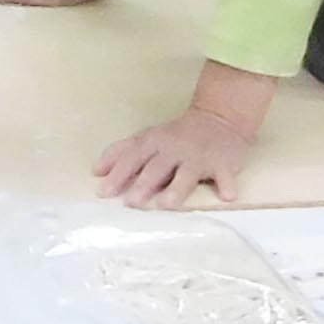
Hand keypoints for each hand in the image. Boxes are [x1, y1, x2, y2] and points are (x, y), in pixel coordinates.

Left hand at [94, 105, 253, 207]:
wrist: (219, 119)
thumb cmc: (176, 135)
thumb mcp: (148, 137)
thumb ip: (121, 152)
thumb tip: (96, 171)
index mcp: (154, 142)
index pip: (132, 157)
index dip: (118, 174)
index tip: (104, 192)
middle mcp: (175, 149)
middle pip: (157, 168)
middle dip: (143, 184)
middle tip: (131, 202)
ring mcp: (200, 157)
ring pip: (187, 174)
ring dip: (177, 188)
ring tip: (167, 203)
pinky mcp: (223, 164)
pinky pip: (226, 175)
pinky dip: (227, 184)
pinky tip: (227, 195)